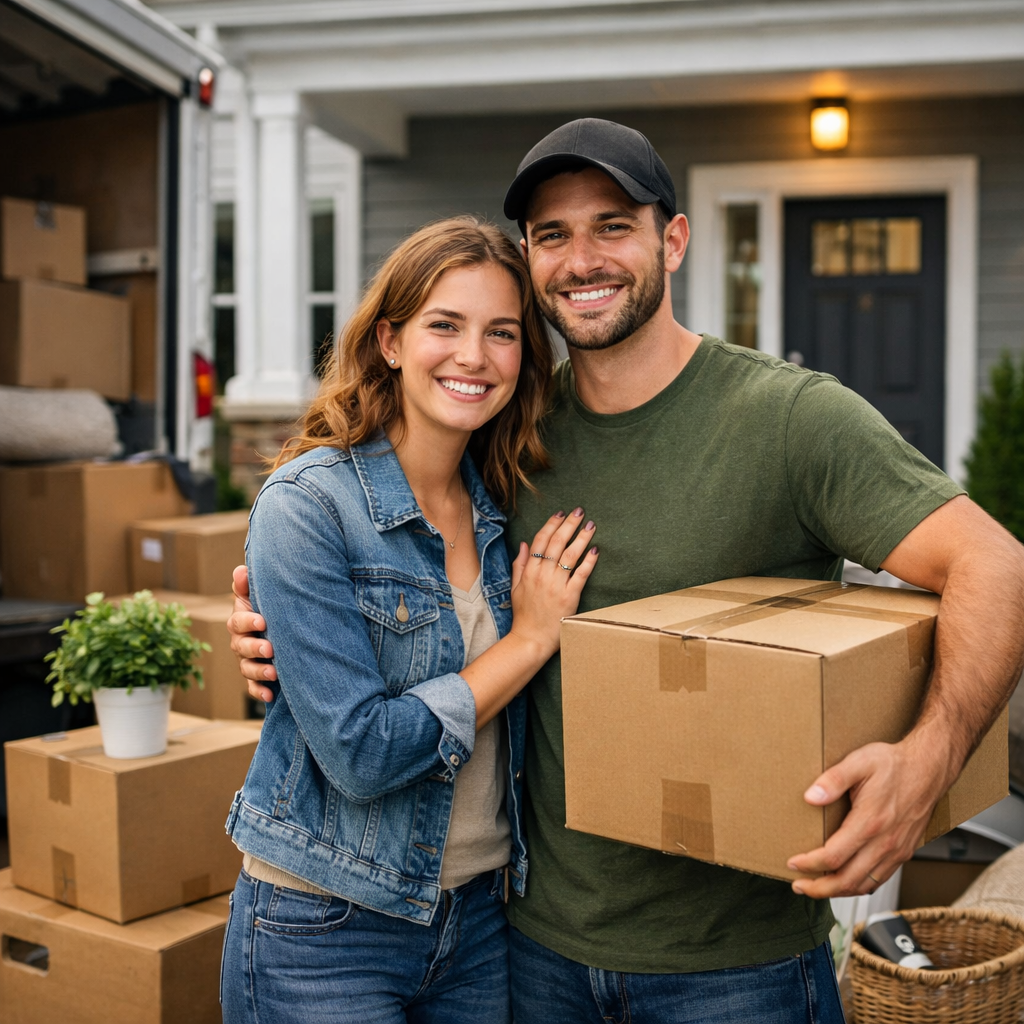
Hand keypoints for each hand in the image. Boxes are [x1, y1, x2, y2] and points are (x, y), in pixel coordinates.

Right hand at [227, 564, 277, 702]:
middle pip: (241, 647)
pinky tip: (270, 695)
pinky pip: (253, 688)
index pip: (238, 622)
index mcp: (241, 621)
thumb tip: (241, 570)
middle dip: (254, 648)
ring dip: (259, 672)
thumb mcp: (262, 595)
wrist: (286, 629)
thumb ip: (248, 585)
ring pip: (247, 668)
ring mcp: (248, 661)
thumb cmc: (272, 608)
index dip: (248, 621)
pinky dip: (259, 692)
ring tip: (274, 673)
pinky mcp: (257, 679)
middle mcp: (241, 642)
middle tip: (270, 649)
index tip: (263, 621)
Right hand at [508, 508, 598, 658]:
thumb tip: (524, 544)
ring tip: (590, 525)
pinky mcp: (569, 597)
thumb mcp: (515, 588)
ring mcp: (556, 586)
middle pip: (556, 543)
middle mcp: (542, 575)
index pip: (540, 541)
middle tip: (579, 511)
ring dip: (581, 538)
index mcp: (529, 572)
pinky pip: (580, 575)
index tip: (560, 513)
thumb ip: (519, 565)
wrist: (530, 639)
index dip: (551, 525)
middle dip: (568, 524)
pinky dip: (588, 562)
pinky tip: (595, 550)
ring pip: (569, 555)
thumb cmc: (524, 616)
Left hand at [786, 731, 950, 898]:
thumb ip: (834, 779)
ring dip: (838, 892)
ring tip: (816, 887)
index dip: (810, 864)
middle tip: (799, 886)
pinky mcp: (903, 852)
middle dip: (819, 888)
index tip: (792, 863)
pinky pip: (879, 879)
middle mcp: (885, 842)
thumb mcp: (860, 761)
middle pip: (848, 880)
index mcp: (870, 821)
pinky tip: (845, 881)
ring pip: (864, 885)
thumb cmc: (894, 764)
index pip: (834, 856)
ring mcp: (896, 850)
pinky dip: (859, 886)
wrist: (928, 768)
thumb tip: (811, 797)